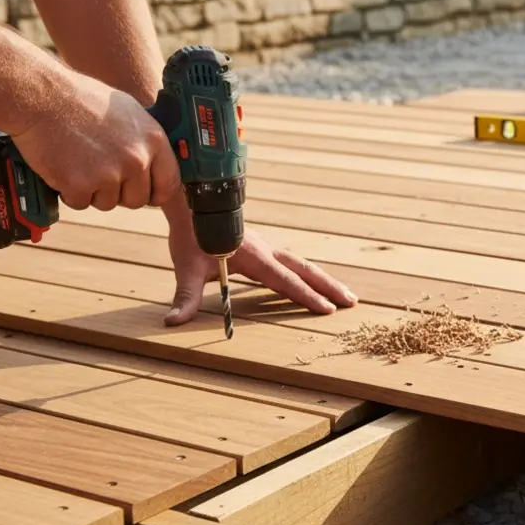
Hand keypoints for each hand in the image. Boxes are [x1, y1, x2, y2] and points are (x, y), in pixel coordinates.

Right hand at [7, 71, 182, 211]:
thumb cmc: (81, 100)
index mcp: (154, 141)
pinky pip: (80, 203)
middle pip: (137, 200)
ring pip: (107, 203)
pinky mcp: (81, 185)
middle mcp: (137, 160)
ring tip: (79, 161)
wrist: (41, 97)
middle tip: (99, 172)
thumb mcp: (128, 112)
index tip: (145, 194)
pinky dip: (69, 191)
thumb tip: (154, 165)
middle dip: (119, 193)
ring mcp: (109, 174)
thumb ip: (145, 141)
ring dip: (92, 191)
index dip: (155, 193)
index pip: (169, 184)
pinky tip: (63, 166)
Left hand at [161, 201, 356, 326]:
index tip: (327, 309)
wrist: (190, 204)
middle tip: (352, 301)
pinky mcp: (262, 247)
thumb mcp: (186, 267)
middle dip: (329, 287)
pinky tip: (313, 281)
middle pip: (305, 270)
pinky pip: (292, 262)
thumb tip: (173, 321)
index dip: (306, 296)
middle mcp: (266, 250)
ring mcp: (266, 247)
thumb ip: (185, 296)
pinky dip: (308, 273)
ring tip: (343, 294)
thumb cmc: (189, 235)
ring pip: (302, 264)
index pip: (285, 280)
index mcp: (254, 256)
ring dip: (323, 279)